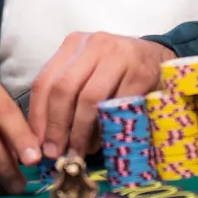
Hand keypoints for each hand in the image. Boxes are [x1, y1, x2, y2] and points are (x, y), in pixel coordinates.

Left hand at [27, 32, 174, 159]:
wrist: (160, 58)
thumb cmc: (117, 70)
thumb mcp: (88, 72)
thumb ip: (67, 95)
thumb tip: (46, 138)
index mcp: (74, 44)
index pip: (45, 80)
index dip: (38, 116)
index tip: (37, 143)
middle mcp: (94, 44)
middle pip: (63, 88)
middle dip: (56, 126)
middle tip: (55, 153)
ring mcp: (119, 56)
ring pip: (88, 99)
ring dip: (79, 132)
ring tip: (77, 152)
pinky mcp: (140, 73)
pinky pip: (117, 106)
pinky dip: (105, 129)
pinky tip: (101, 142)